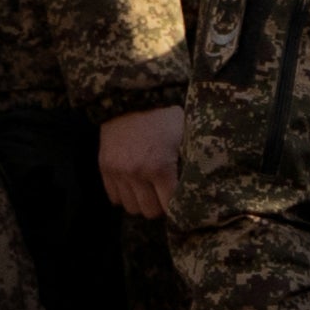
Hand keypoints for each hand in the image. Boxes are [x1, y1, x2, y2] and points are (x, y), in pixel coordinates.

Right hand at [97, 103, 187, 220]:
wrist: (132, 97)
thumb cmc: (165, 116)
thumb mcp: (185, 136)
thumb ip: (191, 162)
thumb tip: (205, 185)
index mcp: (160, 167)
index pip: (170, 206)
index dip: (178, 206)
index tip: (182, 203)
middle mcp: (137, 173)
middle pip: (149, 211)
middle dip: (159, 207)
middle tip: (165, 197)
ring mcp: (118, 171)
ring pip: (130, 208)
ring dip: (141, 202)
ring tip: (149, 191)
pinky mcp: (104, 167)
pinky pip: (114, 197)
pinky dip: (125, 195)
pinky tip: (134, 185)